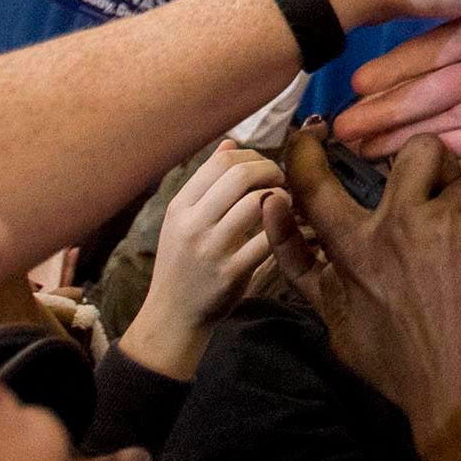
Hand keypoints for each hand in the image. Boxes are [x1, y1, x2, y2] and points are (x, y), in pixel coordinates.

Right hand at [120, 141, 282, 380]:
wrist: (173, 317)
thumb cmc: (185, 263)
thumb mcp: (184, 220)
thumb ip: (207, 182)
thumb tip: (231, 143)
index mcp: (180, 206)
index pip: (222, 160)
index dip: (253, 156)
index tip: (265, 168)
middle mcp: (192, 224)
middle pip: (240, 174)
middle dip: (271, 170)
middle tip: (282, 181)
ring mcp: (210, 248)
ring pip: (257, 202)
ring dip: (281, 197)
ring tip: (285, 203)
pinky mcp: (231, 272)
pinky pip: (267, 239)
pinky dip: (284, 227)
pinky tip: (287, 229)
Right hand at [262, 126, 460, 460]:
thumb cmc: (398, 361)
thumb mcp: (335, 320)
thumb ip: (304, 266)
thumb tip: (271, 212)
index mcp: (353, 250)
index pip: (314, 189)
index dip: (305, 154)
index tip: (308, 133)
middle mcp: (397, 226)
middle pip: (418, 150)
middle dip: (432, 160)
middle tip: (437, 186)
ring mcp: (446, 225)